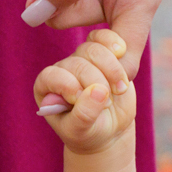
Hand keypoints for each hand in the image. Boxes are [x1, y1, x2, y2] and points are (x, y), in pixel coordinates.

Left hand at [34, 29, 135, 154]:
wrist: (107, 129)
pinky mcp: (103, 54)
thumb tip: (99, 91)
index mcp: (46, 86)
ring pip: (93, 49)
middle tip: (107, 103)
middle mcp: (62, 69)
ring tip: (120, 90)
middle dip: (96, 82)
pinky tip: (124, 59)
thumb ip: (84, 114)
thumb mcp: (81, 131)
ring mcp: (83, 60)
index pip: (52, 76)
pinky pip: (106, 38)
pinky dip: (116, 47)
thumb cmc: (87, 132)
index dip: (69, 85)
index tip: (81, 100)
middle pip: (78, 63)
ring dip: (111, 69)